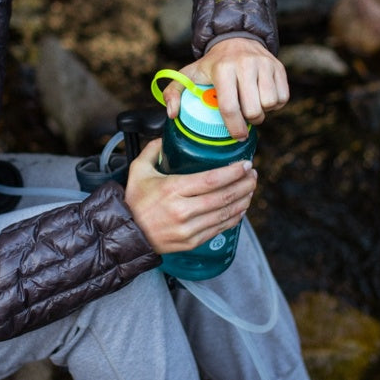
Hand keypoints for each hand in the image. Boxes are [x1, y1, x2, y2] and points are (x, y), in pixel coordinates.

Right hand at [124, 138, 257, 253]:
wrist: (126, 234)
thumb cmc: (134, 201)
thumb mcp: (138, 170)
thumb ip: (152, 150)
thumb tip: (167, 137)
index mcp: (172, 189)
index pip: (211, 180)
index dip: (233, 172)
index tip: (245, 164)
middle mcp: (183, 210)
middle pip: (223, 196)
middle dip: (244, 184)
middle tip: (253, 175)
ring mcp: (189, 228)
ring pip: (225, 213)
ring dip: (243, 200)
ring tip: (251, 189)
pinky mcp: (192, 242)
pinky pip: (219, 228)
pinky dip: (234, 218)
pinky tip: (241, 208)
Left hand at [162, 37, 288, 139]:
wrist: (235, 39)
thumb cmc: (212, 64)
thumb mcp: (189, 74)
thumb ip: (174, 92)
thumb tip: (173, 114)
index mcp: (222, 68)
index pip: (230, 107)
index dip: (234, 127)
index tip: (237, 136)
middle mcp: (245, 64)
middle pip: (253, 110)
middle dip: (249, 120)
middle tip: (243, 115)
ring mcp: (264, 64)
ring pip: (270, 105)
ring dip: (263, 111)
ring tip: (252, 104)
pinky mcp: (278, 66)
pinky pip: (283, 97)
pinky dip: (275, 104)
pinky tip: (263, 98)